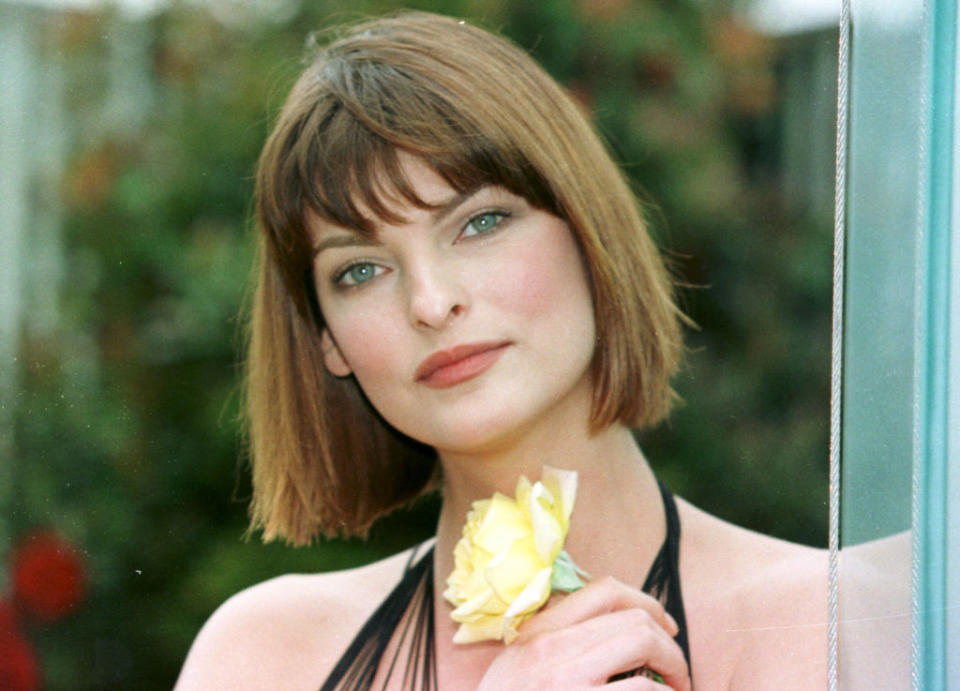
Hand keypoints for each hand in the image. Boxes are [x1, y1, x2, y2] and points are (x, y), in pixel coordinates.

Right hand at [477, 576, 690, 689]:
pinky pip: (642, 689)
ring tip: (678, 689)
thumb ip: (553, 643)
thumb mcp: (516, 667)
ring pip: (643, 646)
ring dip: (675, 668)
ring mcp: (567, 681)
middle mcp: (552, 649)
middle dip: (669, 644)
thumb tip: (610, 631)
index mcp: (538, 633)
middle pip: (634, 620)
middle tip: (677, 670)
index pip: (605, 591)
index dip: (647, 603)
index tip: (664, 627)